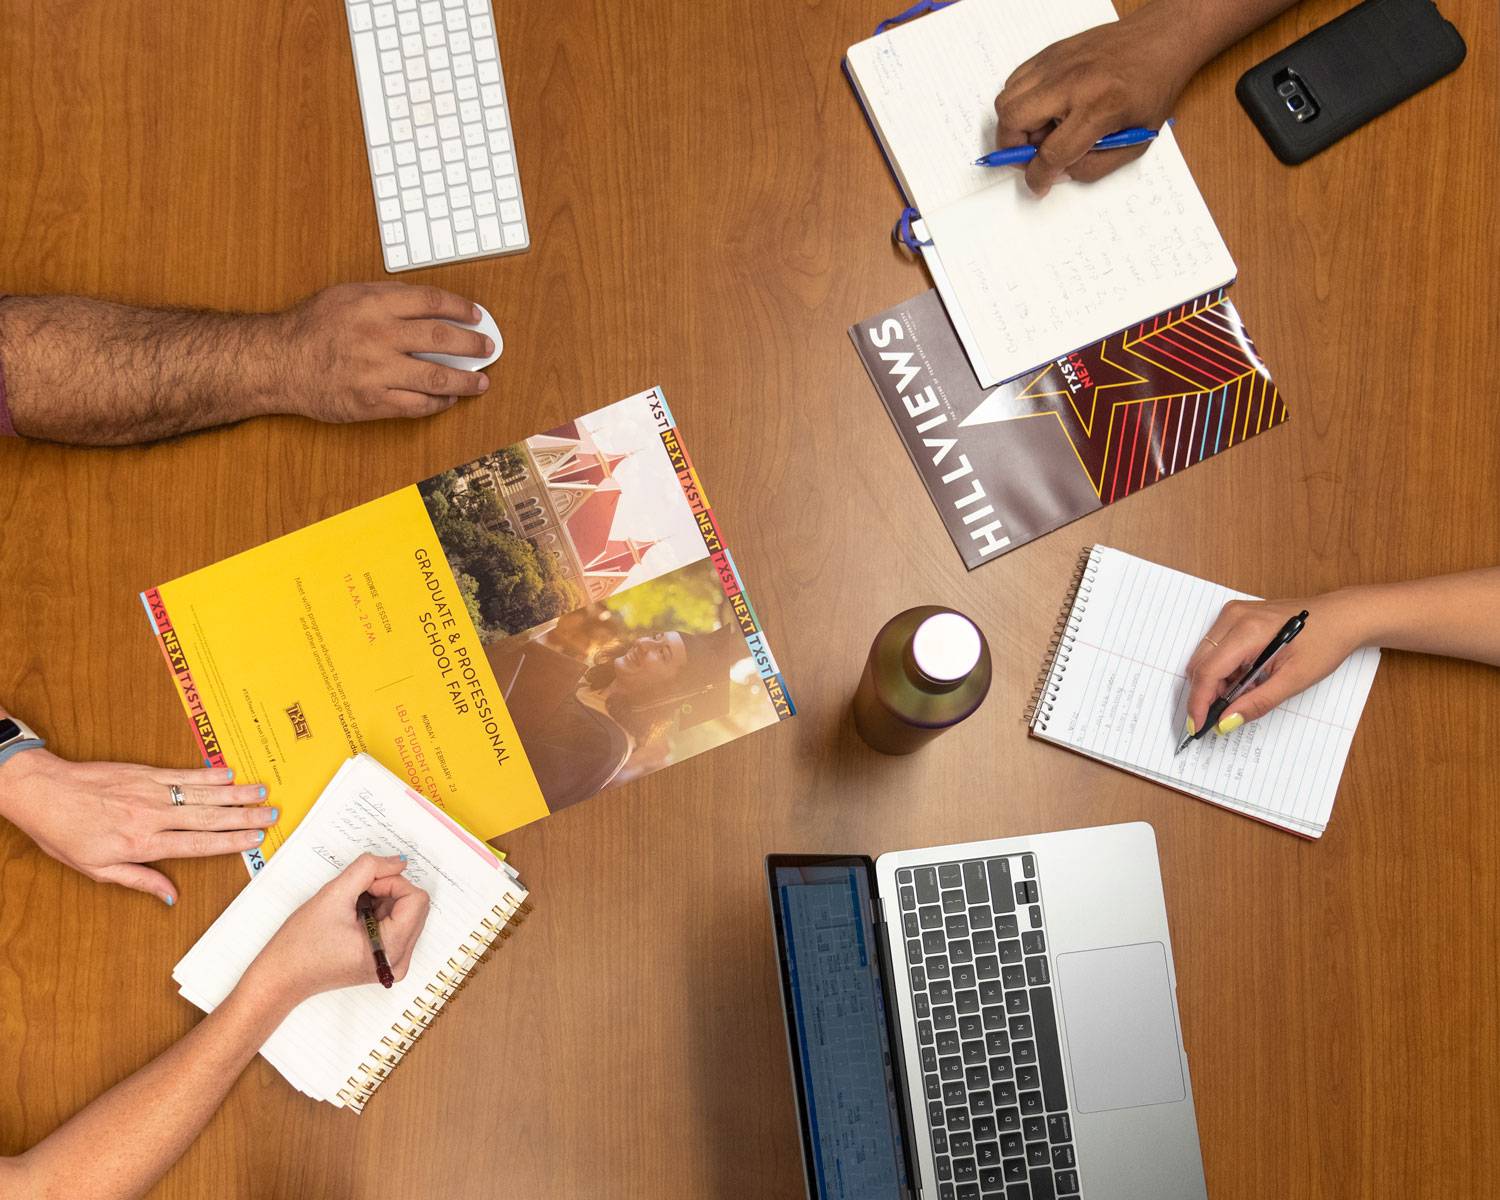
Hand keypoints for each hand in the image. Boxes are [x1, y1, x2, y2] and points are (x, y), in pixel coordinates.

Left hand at [0, 752, 275, 903]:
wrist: (43, 793)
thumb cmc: (64, 834)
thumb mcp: (96, 869)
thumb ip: (139, 880)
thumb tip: (170, 896)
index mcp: (142, 844)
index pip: (197, 844)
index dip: (230, 841)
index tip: (255, 838)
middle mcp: (152, 816)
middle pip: (208, 817)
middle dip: (244, 816)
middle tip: (272, 814)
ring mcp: (150, 791)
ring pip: (202, 793)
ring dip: (235, 793)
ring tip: (262, 792)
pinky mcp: (144, 773)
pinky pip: (183, 773)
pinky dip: (208, 773)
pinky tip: (229, 773)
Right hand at [245, 854, 429, 1006]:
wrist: (281, 978)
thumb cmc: (300, 945)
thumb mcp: (333, 895)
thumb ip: (369, 869)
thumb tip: (399, 861)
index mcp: (391, 950)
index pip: (416, 899)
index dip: (391, 883)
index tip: (364, 887)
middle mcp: (399, 961)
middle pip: (415, 905)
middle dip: (388, 891)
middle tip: (356, 895)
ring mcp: (394, 962)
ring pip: (407, 912)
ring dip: (383, 900)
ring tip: (352, 910)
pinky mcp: (386, 960)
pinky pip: (397, 924)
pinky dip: (380, 912)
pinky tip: (355, 918)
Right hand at [278, 282, 494, 422]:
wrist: (278, 363)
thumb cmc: (311, 327)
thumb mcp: (346, 295)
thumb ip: (386, 297)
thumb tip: (428, 305)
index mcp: (374, 304)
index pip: (431, 302)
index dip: (461, 309)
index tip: (477, 316)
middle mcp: (379, 336)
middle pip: (441, 339)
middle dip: (472, 345)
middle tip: (488, 348)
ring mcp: (377, 372)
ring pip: (436, 377)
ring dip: (465, 381)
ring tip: (481, 382)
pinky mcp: (373, 402)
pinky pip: (417, 405)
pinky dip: (438, 403)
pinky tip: (448, 399)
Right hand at [992, 5, 1201, 194]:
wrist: (1161, 40)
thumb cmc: (1153, 87)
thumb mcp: (1135, 142)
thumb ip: (1094, 166)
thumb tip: (1059, 174)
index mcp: (1099, 107)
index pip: (1051, 153)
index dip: (1038, 177)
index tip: (1038, 184)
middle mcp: (1072, 82)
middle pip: (1013, 121)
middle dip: (1014, 149)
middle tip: (1032, 157)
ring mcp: (1057, 64)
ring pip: (1006, 101)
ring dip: (1015, 125)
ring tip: (1041, 131)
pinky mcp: (1051, 53)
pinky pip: (1014, 82)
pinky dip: (1019, 102)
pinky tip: (1043, 109)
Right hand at [1183, 590, 1373, 734]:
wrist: (1341, 617)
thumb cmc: (1325, 643)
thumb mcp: (1295, 680)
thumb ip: (1257, 702)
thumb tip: (1227, 721)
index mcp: (1248, 630)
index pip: (1208, 671)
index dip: (1199, 701)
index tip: (1198, 726)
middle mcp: (1233, 617)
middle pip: (1200, 664)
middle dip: (1205, 694)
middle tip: (1221, 717)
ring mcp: (1232, 613)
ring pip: (1203, 657)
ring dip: (1213, 682)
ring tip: (1239, 696)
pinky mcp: (1234, 616)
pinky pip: (1213, 648)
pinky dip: (1221, 670)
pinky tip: (1242, 679)